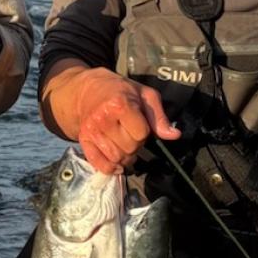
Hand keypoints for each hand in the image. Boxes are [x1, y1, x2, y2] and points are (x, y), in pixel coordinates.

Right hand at [64, 68, 179, 174]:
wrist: (87, 89)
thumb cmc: (119, 90)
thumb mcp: (144, 95)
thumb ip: (159, 116)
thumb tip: (174, 135)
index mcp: (119, 105)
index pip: (141, 134)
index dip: (145, 132)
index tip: (139, 124)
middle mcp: (103, 119)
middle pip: (129, 148)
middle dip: (135, 144)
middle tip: (130, 133)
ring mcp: (91, 131)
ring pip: (116, 158)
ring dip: (125, 156)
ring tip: (123, 143)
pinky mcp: (83, 140)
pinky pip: (99, 164)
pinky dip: (110, 168)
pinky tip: (116, 163)